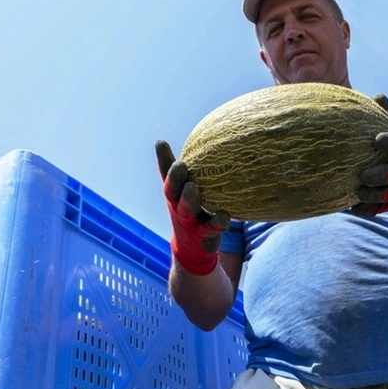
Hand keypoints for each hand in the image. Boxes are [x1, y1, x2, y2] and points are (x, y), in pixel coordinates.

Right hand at [156, 140, 229, 275]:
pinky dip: (218, 221)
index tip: (161, 143)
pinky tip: (225, 215)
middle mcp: (178, 206)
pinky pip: (212, 227)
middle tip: (181, 164)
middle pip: (172, 190)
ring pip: (186, 209)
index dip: (162, 159)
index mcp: (175, 194)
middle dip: (175, 178)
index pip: (166, 174)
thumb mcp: (189, 192)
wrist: (194, 249)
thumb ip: (195, 171)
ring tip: (193, 188)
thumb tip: (208, 139)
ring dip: (189, 199)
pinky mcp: (203, 235)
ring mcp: (189, 222)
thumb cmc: (193, 211)